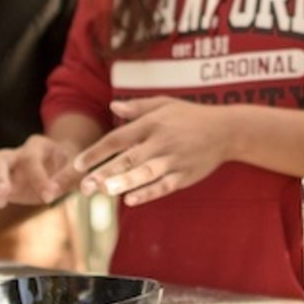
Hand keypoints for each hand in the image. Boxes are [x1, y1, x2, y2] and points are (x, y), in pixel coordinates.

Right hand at [0, 134, 77, 212]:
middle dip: (0, 175)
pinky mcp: (4, 183)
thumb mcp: (77, 166)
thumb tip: (77, 189)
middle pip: (0, 158)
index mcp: (37, 146)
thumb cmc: (71, 163)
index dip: (39, 178)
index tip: (49, 196)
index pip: (32, 161)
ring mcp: (8, 168)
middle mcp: (18, 154)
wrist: (62, 163)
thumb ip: (74, 176)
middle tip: (5, 192)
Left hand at [74, 98, 234, 205]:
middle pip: (128, 158)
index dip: (96, 152)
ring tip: (104, 191)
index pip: (118, 139)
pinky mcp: (185, 176)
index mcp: (152, 123)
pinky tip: (131, 200)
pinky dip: (148, 193)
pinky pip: (164, 186)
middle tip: (83, 186)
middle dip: (105, 172)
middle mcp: (160, 141)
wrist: (226, 130)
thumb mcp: (165, 103)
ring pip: (145, 173)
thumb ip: (138, 107)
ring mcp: (173, 160)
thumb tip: (112, 105)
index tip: (77, 165)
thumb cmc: (191, 115)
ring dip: (124, 181)